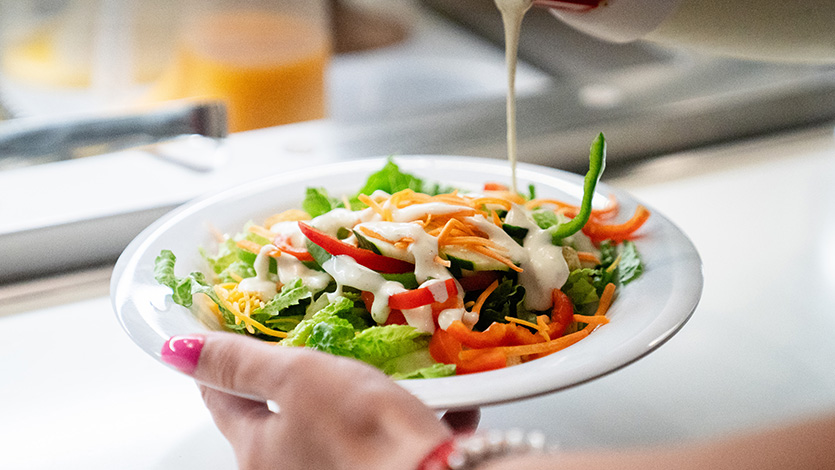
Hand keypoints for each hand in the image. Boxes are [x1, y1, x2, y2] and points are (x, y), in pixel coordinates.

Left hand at [162, 332, 455, 469]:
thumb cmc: (366, 431)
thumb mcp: (297, 378)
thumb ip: (240, 362)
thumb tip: (178, 349)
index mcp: (258, 451)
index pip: (221, 399)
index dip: (220, 363)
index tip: (220, 333)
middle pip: (278, 414)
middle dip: (296, 378)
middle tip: (311, 344)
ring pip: (333, 426)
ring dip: (354, 398)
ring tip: (377, 372)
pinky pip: (382, 442)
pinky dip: (401, 421)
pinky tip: (429, 405)